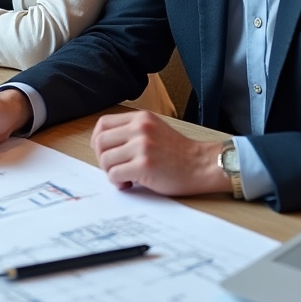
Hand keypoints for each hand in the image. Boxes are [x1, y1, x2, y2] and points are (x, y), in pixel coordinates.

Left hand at [91, 111, 228, 195]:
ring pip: (105, 159)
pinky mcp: (145, 165)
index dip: (98, 141)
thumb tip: (103, 144)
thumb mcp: (154, 129)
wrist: (202, 165)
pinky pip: (115, 174)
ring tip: (124, 177)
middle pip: (100, 141)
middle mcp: (140, 128)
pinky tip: (129, 183)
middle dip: (101, 158)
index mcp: (140, 118)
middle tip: (113, 167)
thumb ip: (131, 131)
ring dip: (110, 172)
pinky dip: (117, 182)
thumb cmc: (179, 153)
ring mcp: (142, 146)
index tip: (104, 152)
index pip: (103, 124)